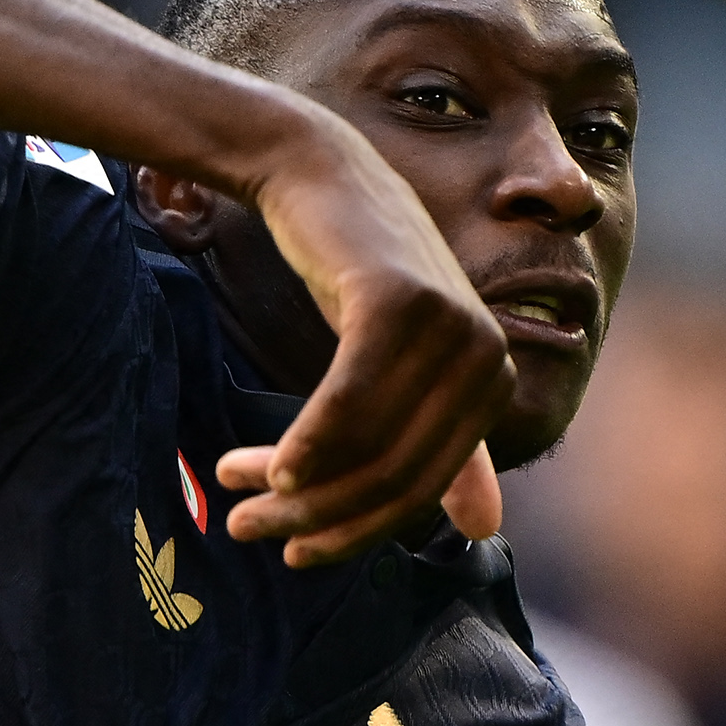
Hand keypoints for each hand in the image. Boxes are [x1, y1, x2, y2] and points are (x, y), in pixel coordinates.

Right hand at [215, 121, 513, 567]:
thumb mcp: (405, 361)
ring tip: (232, 491)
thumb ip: (448, 443)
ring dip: (292, 487)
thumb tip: (486, 530)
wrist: (320, 173)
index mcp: (492, 377)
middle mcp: (485, 353)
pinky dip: (305, 446)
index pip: (422, 489)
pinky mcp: (399, 304)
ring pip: (366, 447)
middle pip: (394, 476)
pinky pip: (347, 405)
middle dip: (314, 517)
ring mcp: (448, 325)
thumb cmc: (356, 271)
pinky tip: (268, 467)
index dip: (355, 532)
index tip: (294, 551)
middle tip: (246, 528)